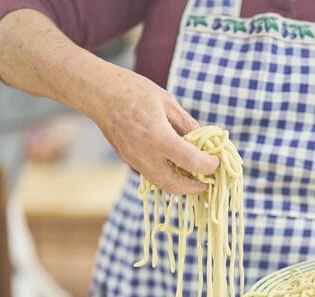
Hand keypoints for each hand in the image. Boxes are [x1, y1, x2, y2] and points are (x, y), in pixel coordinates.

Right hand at [0, 9, 217, 194]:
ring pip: (161, 184)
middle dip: (194, 188)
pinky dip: (166, 175)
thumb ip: (187, 125)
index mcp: (158, 137)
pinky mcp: (127, 159)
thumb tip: (204, 141)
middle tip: (208, 182)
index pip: (191, 162)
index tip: (216, 163)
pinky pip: (150, 174)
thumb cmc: (133, 90)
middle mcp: (144, 154)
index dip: (209, 166)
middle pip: (175, 185)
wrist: (98, 92)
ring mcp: (133, 159)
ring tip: (194, 177)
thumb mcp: (168, 102)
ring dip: (180, 185)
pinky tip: (175, 166)